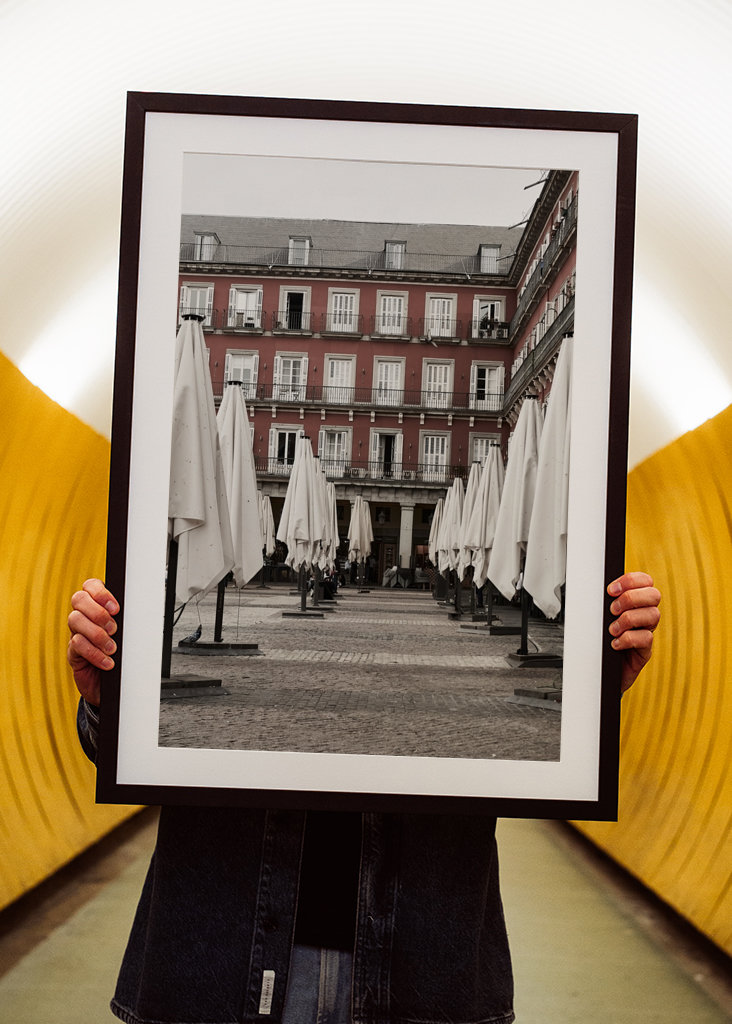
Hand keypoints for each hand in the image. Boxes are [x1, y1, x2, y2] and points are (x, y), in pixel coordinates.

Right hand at [67, 579, 119, 704]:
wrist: (114, 684)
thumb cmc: (123, 654)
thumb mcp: (128, 634)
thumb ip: (129, 621)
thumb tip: (141, 613)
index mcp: (98, 606)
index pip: (90, 586)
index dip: (100, 592)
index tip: (116, 608)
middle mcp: (85, 616)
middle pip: (79, 599)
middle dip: (98, 612)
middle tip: (114, 628)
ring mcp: (76, 633)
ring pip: (75, 620)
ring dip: (97, 634)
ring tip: (112, 647)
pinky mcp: (73, 652)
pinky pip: (77, 644)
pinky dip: (94, 653)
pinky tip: (107, 661)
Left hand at [607, 571, 660, 692]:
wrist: (599, 670)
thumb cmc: (599, 641)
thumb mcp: (600, 618)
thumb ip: (603, 602)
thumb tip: (593, 588)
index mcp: (635, 602)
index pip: (645, 581)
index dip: (631, 581)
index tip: (611, 590)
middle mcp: (644, 615)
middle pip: (654, 595)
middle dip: (630, 598)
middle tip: (612, 610)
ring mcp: (646, 632)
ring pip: (653, 615)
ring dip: (628, 619)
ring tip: (612, 629)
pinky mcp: (645, 651)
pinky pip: (646, 638)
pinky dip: (628, 639)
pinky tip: (615, 643)